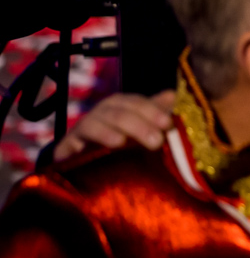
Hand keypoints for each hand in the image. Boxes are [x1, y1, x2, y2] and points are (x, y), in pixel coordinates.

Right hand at [54, 90, 174, 162]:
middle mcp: (103, 111)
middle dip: (141, 124)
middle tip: (157, 141)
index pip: (136, 102)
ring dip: (120, 130)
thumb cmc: (116, 143)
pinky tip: (115, 143)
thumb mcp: (139, 129)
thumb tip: (171, 94)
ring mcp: (85, 125)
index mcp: (120, 105)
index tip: (168, 125)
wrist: (79, 163)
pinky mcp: (69, 142)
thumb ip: (155, 114)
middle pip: (121, 112)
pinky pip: (83, 135)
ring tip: (133, 142)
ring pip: (102, 121)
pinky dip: (100, 136)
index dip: (153, 111)